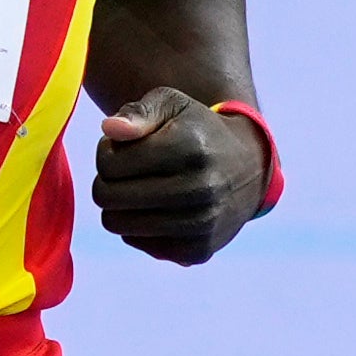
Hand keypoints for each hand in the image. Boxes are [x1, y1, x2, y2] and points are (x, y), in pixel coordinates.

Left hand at [92, 88, 264, 263]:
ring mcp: (201, 224)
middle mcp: (200, 188)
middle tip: (125, 171)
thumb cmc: (196, 130)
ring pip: (117, 224)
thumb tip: (110, 129)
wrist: (248, 169)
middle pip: (108, 196)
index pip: (108, 163)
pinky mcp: (198, 250)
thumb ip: (139, 112)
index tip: (123, 147)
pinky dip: (139, 226)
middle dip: (106, 180)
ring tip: (139, 188)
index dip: (106, 152)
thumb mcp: (172, 105)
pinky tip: (158, 209)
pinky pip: (138, 242)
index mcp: (189, 147)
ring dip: (119, 206)